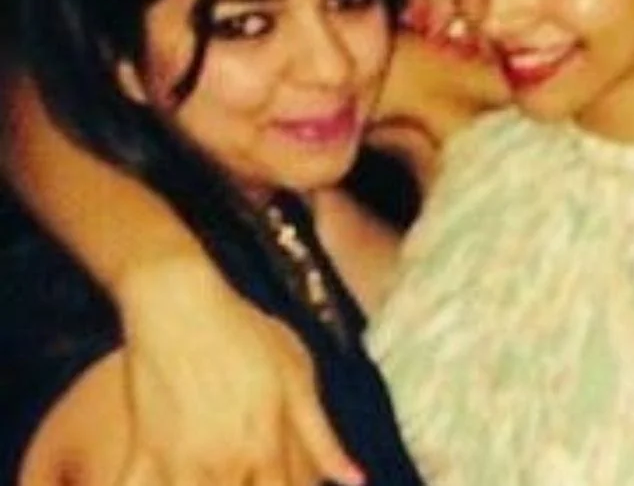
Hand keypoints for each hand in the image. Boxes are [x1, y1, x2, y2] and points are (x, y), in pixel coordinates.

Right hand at [112, 261, 363, 484]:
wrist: (178, 303)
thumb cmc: (244, 333)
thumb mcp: (295, 377)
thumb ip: (322, 437)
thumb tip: (355, 480)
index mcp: (265, 448)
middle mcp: (223, 465)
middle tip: (255, 479)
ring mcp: (178, 464)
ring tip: (223, 482)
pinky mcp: (141, 454)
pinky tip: (173, 483)